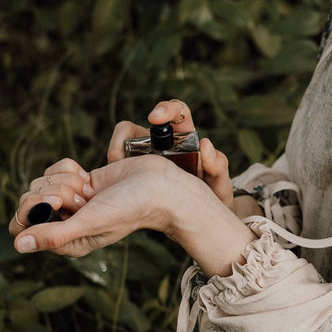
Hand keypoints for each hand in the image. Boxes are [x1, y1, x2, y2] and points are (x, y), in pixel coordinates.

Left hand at [9, 155, 193, 257]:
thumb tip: (18, 245)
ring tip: (90, 191)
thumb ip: (54, 235)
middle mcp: (65, 223)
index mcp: (65, 241)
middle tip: (82, 198)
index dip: (32, 208)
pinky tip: (88, 178)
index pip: (21, 225)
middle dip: (55, 191)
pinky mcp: (80, 182)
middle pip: (29, 199)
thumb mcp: (90, 223)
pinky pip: (55, 169)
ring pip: (43, 181)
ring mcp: (72, 201)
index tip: (57, 202)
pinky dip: (69, 168)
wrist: (161, 187)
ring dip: (66, 179)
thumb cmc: (132, 209)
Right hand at [107, 98, 235, 208]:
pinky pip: (114, 172)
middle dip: (123, 138)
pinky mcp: (129, 176)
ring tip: (121, 180)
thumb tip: (205, 144)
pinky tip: (115, 191)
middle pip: (133, 129)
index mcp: (186, 138)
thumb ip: (218, 167)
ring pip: (119, 149)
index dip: (165, 109)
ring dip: (115, 161)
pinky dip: (111, 178)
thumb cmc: (213, 198)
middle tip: (119, 158)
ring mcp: (142, 160)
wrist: (201, 222)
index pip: (176, 112)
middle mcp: (161, 145)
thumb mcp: (220, 185)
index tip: (155, 118)